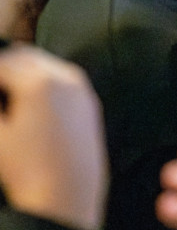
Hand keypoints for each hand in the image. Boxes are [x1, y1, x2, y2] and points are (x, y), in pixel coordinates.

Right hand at [0, 44, 106, 229]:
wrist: (68, 197)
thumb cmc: (27, 170)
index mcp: (38, 82)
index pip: (2, 60)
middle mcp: (66, 77)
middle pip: (24, 56)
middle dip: (4, 65)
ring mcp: (82, 88)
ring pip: (44, 64)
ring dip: (22, 70)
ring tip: (6, 94)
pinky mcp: (90, 102)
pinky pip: (61, 77)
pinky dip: (42, 80)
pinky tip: (28, 101)